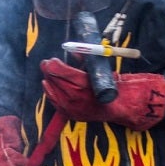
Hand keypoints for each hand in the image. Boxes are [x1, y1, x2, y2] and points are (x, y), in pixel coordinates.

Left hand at [40, 58, 164, 130]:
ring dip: (49, 80)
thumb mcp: (100, 69)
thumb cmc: (110, 84)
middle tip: (46, 63)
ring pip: (52, 90)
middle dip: (49, 70)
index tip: (51, 59)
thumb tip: (74, 51)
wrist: (119, 107)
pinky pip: (54, 101)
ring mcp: (71, 108)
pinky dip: (50, 91)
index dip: (54, 64)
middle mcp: (75, 97)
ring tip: (47, 72)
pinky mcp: (69, 114)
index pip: (61, 72)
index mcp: (83, 84)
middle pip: (55, 80)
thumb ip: (86, 60)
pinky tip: (47, 84)